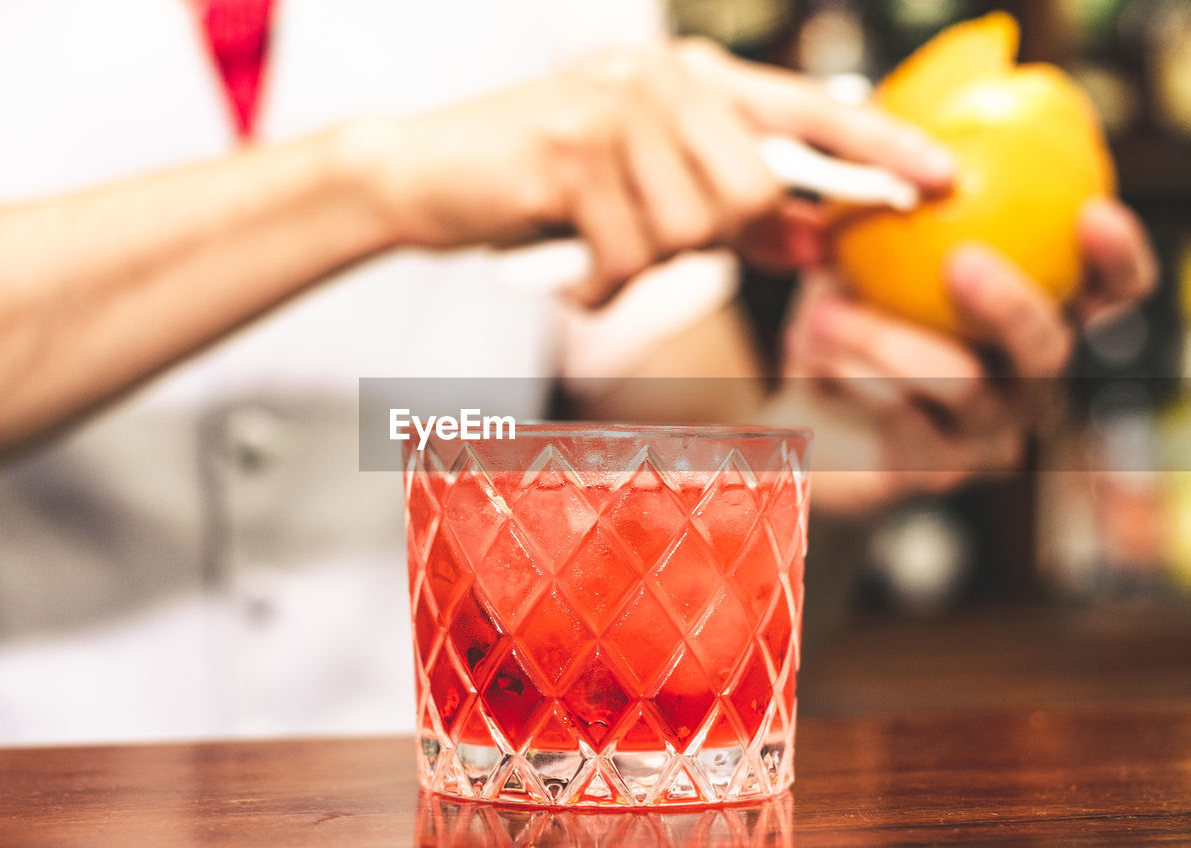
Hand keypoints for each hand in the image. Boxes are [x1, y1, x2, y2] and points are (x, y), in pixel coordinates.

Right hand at [344, 39, 952, 306]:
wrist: (426, 174)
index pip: (806, 112)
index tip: (942, 179)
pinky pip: (630, 256)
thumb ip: (732, 214)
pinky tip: (568, 263)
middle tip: (643, 234)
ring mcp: (618, 107)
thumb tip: (813, 241)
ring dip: (643, 261)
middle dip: (711, 240)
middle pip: (752, 192)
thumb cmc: (541, 188)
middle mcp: (663, 79)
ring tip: (594, 239)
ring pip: (692, 228)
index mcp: (691, 81)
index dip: (878, 148)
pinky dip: (600, 283)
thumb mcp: (645, 196)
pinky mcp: (573, 151)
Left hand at [780, 197, 1156, 513]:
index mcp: (1031, 321)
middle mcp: (1024, 383)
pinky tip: (812, 351)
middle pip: (1048, 348)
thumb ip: (891, 206)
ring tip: (822, 308)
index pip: (1104, 294)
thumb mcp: (860, 255)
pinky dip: (856, 379)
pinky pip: (906, 423)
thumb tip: (895, 134)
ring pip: (964, 385)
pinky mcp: (932, 473)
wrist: (792, 414)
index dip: (1116, 260)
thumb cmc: (841, 322)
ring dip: (890, 338)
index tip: (1094, 212)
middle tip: (960, 260)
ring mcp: (984, 435)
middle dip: (1011, 302)